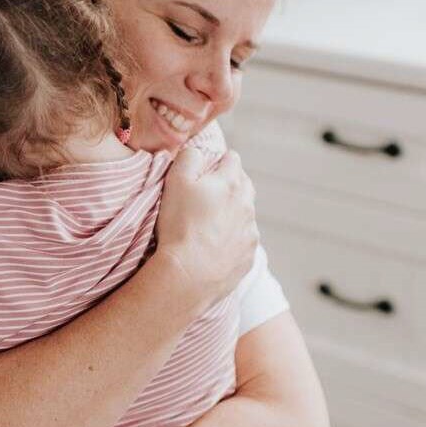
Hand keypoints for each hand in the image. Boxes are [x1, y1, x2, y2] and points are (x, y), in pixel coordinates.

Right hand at [155, 147, 258, 310]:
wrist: (189, 275)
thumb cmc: (179, 226)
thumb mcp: (175, 182)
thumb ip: (188, 157)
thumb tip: (197, 151)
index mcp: (230, 183)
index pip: (232, 159)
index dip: (218, 161)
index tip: (206, 170)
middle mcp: (246, 205)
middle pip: (244, 184)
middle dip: (230, 184)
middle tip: (208, 195)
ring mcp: (250, 233)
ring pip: (245, 214)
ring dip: (232, 214)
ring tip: (209, 225)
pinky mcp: (248, 257)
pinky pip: (244, 241)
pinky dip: (233, 240)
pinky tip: (215, 247)